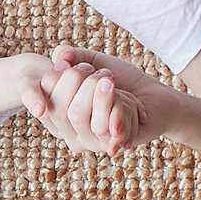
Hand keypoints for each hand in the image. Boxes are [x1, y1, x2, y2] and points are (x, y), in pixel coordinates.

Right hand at [22, 43, 171, 155]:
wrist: (154, 94)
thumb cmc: (121, 79)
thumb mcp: (93, 62)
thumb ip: (72, 56)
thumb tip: (60, 56)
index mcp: (62, 114)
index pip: (45, 100)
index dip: (59, 77)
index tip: (81, 65)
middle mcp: (73, 132)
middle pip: (62, 110)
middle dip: (82, 83)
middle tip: (104, 74)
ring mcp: (93, 140)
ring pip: (82, 117)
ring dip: (102, 94)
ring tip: (113, 82)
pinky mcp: (115, 143)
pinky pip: (110, 124)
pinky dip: (121, 105)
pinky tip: (132, 100)